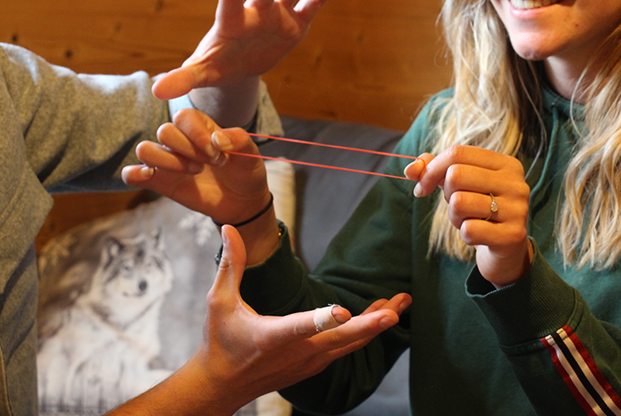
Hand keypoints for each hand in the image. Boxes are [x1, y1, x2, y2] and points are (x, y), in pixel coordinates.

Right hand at [122, 109, 268, 226]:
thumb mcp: (251, 154)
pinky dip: (135, 174)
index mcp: (198, 126)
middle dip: (188, 150)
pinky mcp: (159, 181)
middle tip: (211, 163)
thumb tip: (217, 139)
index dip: (197, 134)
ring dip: (169, 162)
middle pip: (165, 132)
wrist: (243, 200)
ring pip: (145, 149)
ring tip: (194, 172)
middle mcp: (179, 140)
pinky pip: (131, 174)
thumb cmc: (244, 171)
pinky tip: (151, 176)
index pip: (183, 116)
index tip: (218, 153)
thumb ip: (239, 140)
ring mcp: (167, 160)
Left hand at [152, 0, 328, 99]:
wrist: (237, 64)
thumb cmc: (216, 64)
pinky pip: (311, 6)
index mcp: (232, 22)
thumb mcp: (201, 73)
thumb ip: (183, 78)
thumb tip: (157, 91)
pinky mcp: (295, 25)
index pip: (232, 1)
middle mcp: (255, 12)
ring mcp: (276, 16)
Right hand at [193, 225, 410, 410]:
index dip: (322, 319)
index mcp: (271, 337)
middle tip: (396, 308)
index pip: (300, 327)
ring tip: (401, 302)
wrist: (222, 386)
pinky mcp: (315, 365)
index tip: (344, 311)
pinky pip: (347, 348)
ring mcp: (309, 362)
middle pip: (340, 339)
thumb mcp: (219, 302)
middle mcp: (295, 353)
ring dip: (376, 324)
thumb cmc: (220, 342)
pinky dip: (366, 332)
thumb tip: (229, 228)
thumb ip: (231, 264)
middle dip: (371, 324)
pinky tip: (381, 315)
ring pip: (350, 344)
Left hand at [405, 146, 532, 287]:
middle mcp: (516, 183)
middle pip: (456, 175)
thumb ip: (433, 171)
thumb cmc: (478, 210)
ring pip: (459, 202)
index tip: (421, 188)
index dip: (431, 170)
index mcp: (505, 164)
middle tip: (457, 208)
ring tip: (470, 221)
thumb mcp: (458, 186)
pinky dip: (465, 235)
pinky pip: (469, 230)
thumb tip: (410, 169)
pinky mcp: (512, 235)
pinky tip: (478, 236)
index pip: (457, 153)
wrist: (505, 249)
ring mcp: (517, 209)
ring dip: (455, 216)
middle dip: (446, 195)